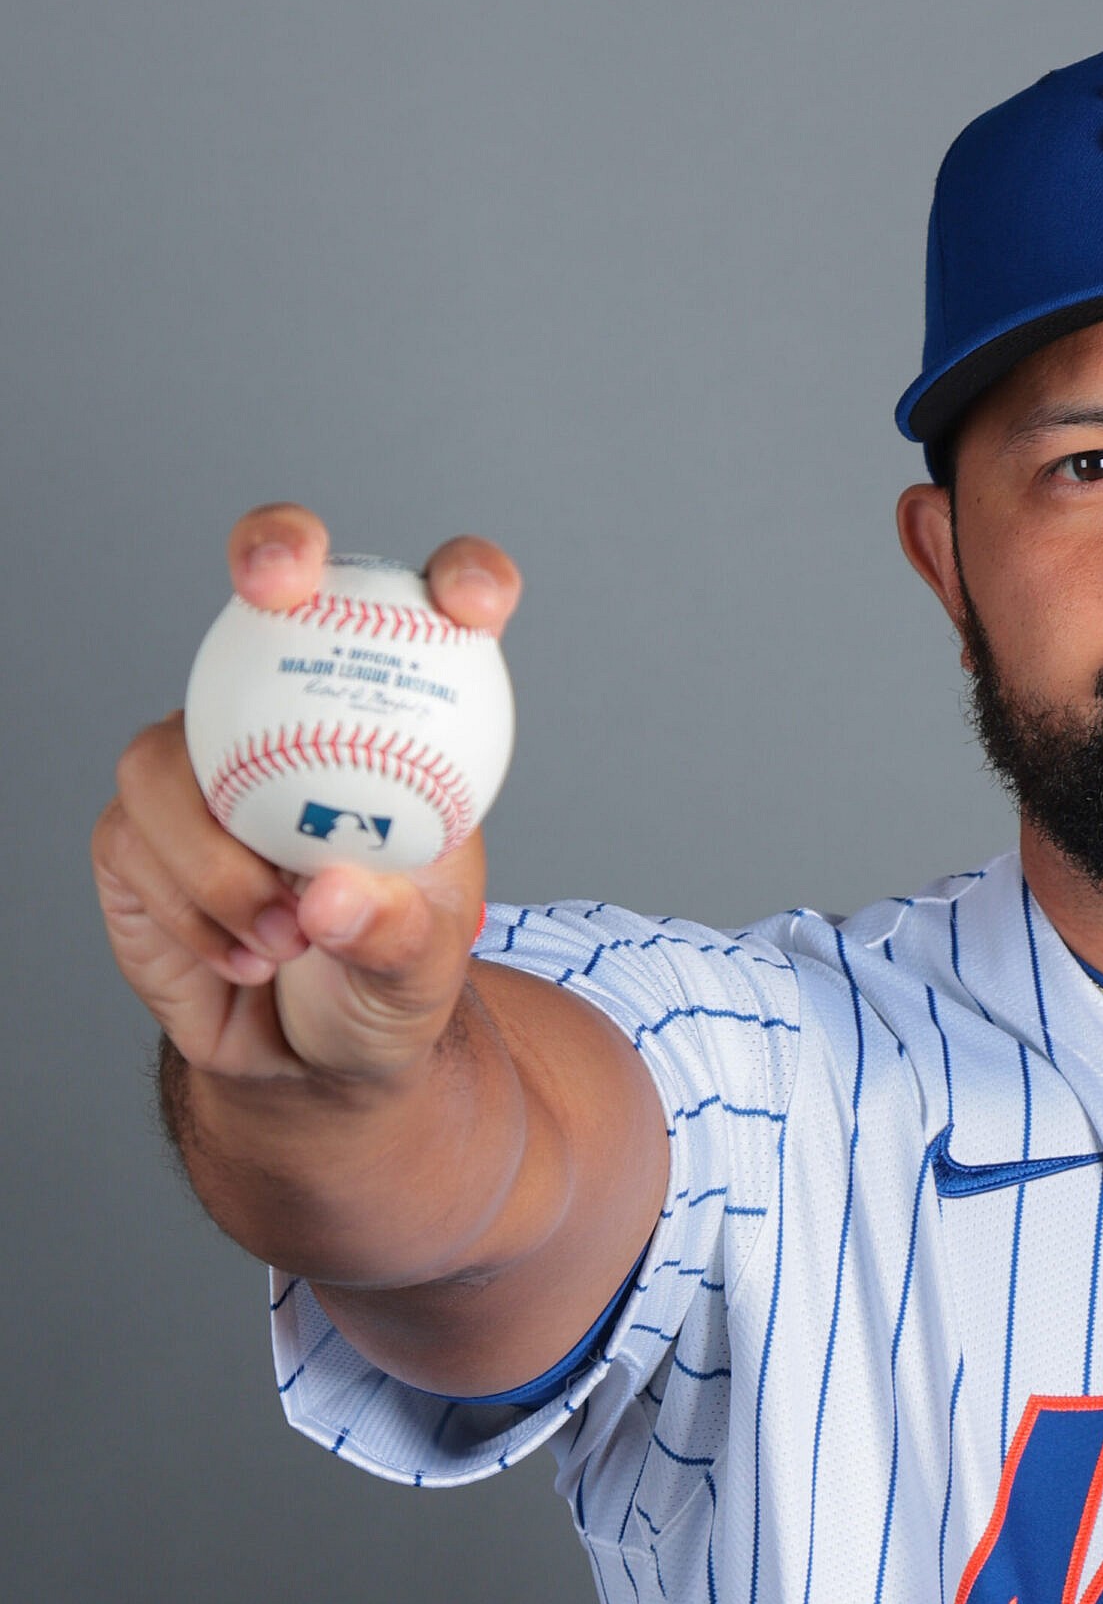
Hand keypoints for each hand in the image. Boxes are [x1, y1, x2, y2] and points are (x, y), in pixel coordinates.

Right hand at [93, 504, 522, 1082]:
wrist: (308, 1056)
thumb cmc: (386, 983)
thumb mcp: (421, 972)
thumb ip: (395, 933)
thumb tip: (334, 892)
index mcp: (402, 721)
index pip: (439, 615)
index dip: (460, 576)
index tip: (468, 603)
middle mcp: (296, 710)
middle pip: (276, 581)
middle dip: (273, 547)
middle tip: (275, 583)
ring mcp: (203, 757)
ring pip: (172, 751)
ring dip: (224, 860)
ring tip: (288, 940)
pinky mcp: (133, 823)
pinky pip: (138, 837)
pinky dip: (196, 909)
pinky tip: (246, 955)